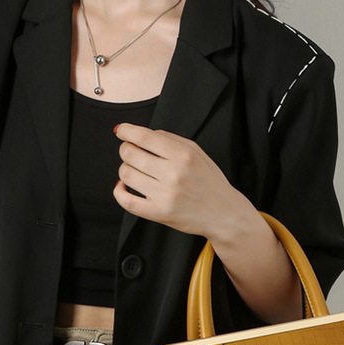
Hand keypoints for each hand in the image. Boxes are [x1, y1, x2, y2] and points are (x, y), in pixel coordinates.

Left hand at [112, 123, 249, 239]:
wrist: (224, 213)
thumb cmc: (210, 182)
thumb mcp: (197, 152)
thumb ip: (169, 139)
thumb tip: (139, 134)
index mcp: (183, 156)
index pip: (144, 137)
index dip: (127, 131)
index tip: (121, 131)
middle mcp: (173, 174)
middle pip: (130, 154)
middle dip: (126, 150)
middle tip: (132, 152)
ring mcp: (165, 195)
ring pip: (126, 174)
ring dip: (125, 169)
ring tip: (135, 170)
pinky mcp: (159, 213)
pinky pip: (126, 200)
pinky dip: (119, 191)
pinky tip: (125, 186)